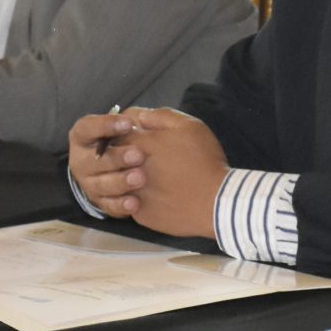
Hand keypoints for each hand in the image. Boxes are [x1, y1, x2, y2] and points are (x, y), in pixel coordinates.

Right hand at [68, 111, 142, 217]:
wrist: (118, 167)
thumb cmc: (123, 139)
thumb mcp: (127, 124)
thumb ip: (135, 117)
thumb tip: (143, 118)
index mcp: (83, 136)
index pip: (87, 128)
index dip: (105, 125)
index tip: (128, 123)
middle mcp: (81, 160)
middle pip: (93, 161)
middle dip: (116, 158)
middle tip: (138, 155)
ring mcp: (89, 183)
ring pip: (101, 185)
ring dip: (120, 182)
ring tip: (140, 178)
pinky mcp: (101, 202)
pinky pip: (109, 206)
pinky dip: (121, 205)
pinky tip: (135, 202)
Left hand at [106, 108, 226, 237]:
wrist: (215, 203)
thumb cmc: (204, 161)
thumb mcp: (190, 127)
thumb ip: (161, 116)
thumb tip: (139, 117)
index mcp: (140, 144)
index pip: (117, 132)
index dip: (127, 131)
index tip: (138, 135)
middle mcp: (129, 168)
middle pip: (114, 156)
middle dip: (123, 153)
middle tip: (143, 156)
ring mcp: (132, 193)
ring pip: (120, 182)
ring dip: (128, 176)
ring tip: (151, 177)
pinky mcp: (139, 214)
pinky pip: (131, 202)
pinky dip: (141, 198)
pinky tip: (159, 196)